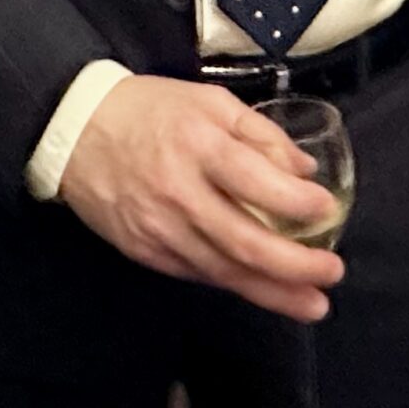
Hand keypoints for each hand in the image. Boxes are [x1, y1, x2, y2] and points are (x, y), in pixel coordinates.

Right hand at [59, 76, 345, 320]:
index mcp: (199, 146)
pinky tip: (262, 289)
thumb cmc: (151, 110)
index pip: (256, 183)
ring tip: (312, 304)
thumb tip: (305, 173)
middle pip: (244, 241)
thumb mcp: (210, 103)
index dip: (297, 203)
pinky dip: (234, 283)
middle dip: (294, 266)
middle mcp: (180, 193)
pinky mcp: (146, 252)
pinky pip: (198, 274)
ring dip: (272, 292)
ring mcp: (160, 229)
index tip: (329, 210)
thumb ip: (261, 134)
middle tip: (331, 273)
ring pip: (223, 271)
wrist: (77, 131)